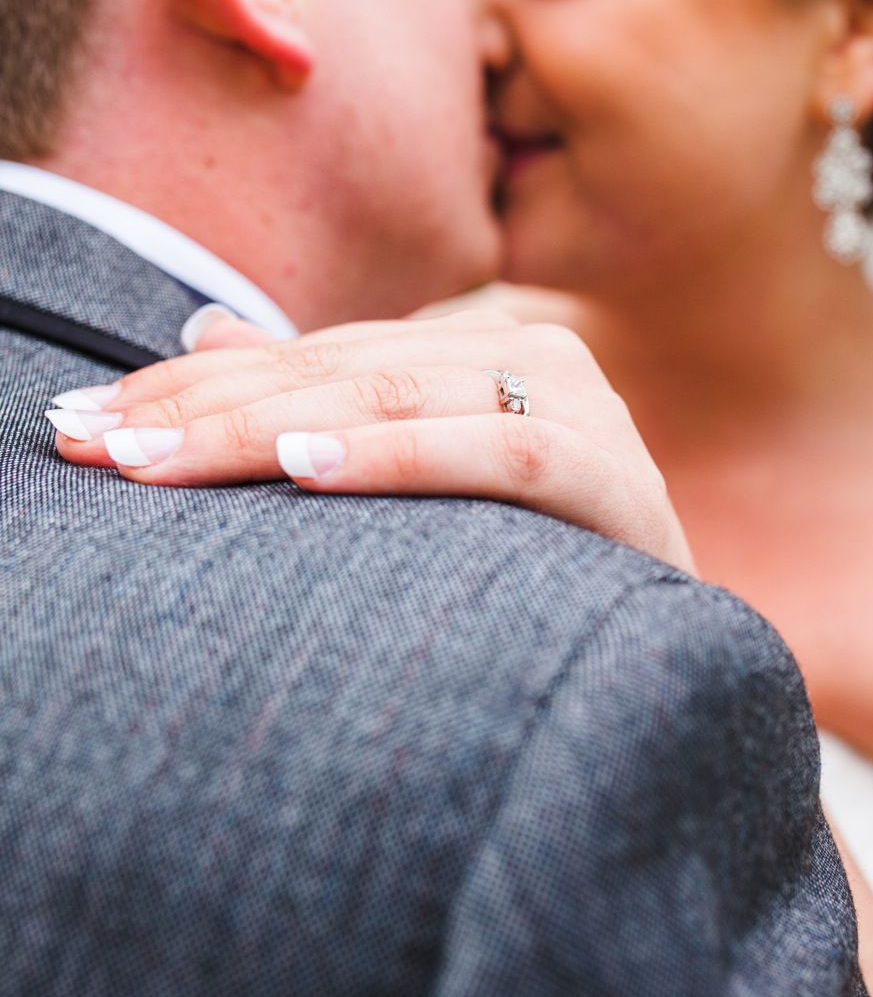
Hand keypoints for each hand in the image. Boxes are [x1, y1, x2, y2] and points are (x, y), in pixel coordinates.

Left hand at [45, 308, 692, 570]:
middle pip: (345, 368)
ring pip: (406, 394)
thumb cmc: (537, 577)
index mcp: (488, 348)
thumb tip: (203, 329)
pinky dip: (404, 454)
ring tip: (162, 462)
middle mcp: (540, 356)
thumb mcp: (417, 484)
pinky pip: (504, 454)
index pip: (316, 353)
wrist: (669, 666)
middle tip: (92, 444)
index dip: (192, 388)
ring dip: (273, 425)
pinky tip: (309, 468)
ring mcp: (586, 408)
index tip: (79, 426)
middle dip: (205, 410)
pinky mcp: (618, 476)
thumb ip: (328, 404)